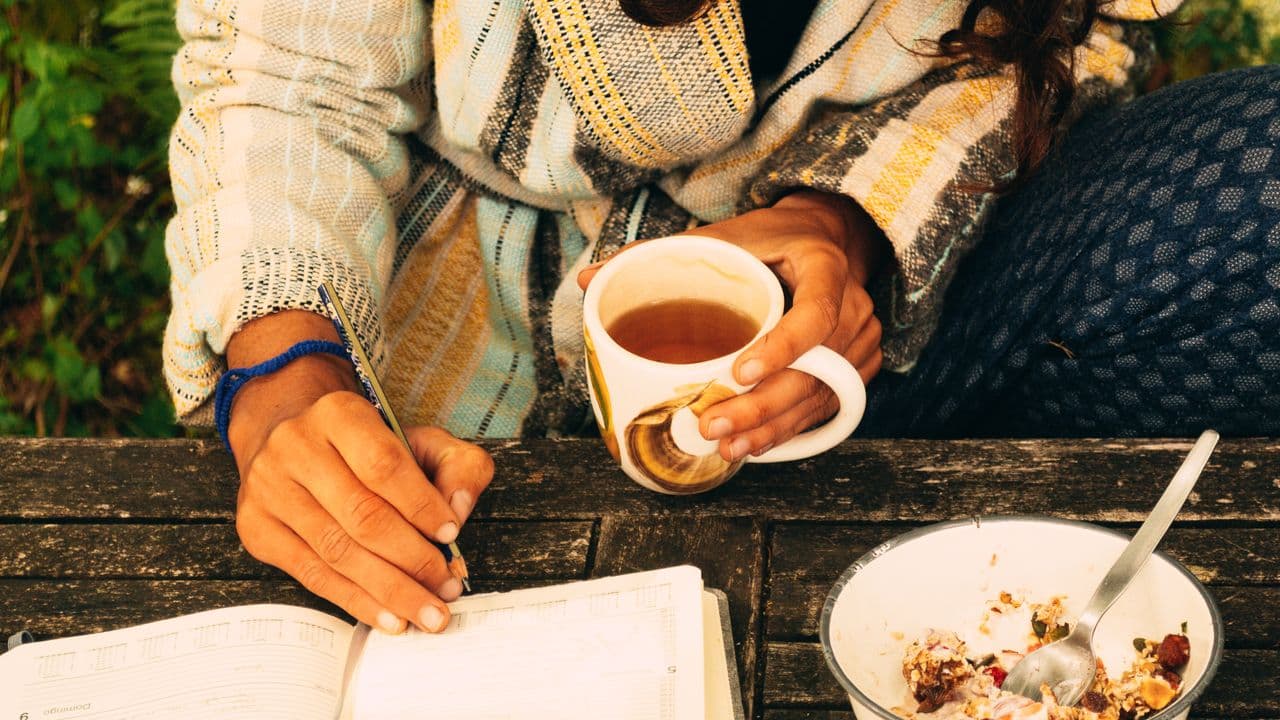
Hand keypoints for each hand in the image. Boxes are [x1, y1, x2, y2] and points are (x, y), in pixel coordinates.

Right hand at [226, 311, 493, 633]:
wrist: (294, 444)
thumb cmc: (368, 449)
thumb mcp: (421, 440)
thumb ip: (457, 465)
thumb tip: (459, 507)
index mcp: (338, 414)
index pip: (383, 464)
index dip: (421, 505)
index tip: (452, 534)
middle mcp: (295, 447)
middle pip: (361, 515)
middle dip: (412, 560)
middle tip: (447, 588)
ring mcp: (269, 489)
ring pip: (337, 552)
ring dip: (390, 590)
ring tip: (428, 612)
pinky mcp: (257, 529)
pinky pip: (313, 575)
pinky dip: (357, 601)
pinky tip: (390, 617)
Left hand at [578, 191, 885, 461]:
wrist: (823, 240)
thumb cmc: (770, 239)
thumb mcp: (721, 236)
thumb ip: (659, 255)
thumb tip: (589, 280)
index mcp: (825, 266)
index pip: (815, 313)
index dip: (781, 348)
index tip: (737, 372)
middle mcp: (854, 307)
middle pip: (816, 369)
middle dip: (762, 405)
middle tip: (713, 426)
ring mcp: (860, 343)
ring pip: (819, 397)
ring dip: (772, 427)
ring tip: (727, 447)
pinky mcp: (856, 371)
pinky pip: (823, 408)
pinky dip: (787, 429)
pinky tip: (752, 444)